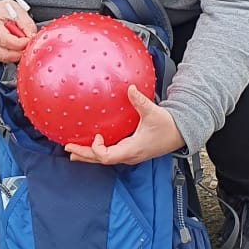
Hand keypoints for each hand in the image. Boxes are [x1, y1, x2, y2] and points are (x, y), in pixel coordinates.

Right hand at [0, 0, 36, 63]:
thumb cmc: (3, 9)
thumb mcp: (17, 11)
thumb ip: (26, 24)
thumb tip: (32, 37)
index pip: (6, 41)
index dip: (21, 43)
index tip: (29, 39)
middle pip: (4, 54)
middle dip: (20, 53)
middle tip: (28, 46)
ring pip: (4, 59)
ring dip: (16, 55)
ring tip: (22, 44)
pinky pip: (2, 59)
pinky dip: (12, 55)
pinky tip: (15, 46)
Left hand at [65, 86, 184, 167]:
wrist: (180, 133)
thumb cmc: (168, 126)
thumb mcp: (153, 112)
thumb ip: (140, 101)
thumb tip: (130, 88)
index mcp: (132, 150)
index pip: (107, 156)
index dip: (97, 149)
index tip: (95, 135)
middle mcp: (129, 156)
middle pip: (101, 160)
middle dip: (84, 155)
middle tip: (68, 148)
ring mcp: (129, 155)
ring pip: (105, 159)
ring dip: (89, 156)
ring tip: (73, 153)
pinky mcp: (130, 151)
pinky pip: (110, 154)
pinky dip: (98, 152)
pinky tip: (91, 146)